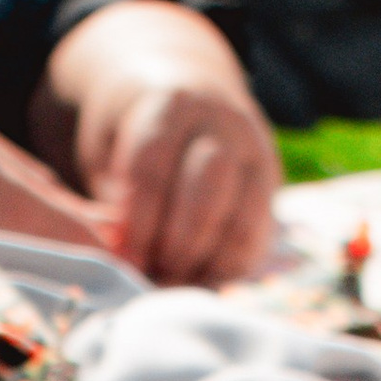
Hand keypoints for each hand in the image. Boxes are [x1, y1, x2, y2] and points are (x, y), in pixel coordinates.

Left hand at [33, 0, 280, 285]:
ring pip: (240, 221)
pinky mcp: (270, 186)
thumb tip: (124, 259)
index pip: (153, 168)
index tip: (125, 261)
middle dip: (176, 244)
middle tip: (153, 274)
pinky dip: (228, 269)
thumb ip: (114, 199)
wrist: (189, 99)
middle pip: (205, 191)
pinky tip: (199, 279)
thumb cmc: (135, 137)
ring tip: (175, 281)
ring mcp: (255, 154)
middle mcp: (223, 122)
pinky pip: (257, 239)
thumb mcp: (110, 150)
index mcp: (172, 104)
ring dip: (206, 262)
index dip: (137, 224)